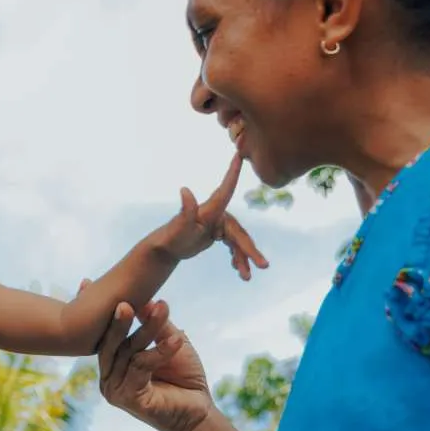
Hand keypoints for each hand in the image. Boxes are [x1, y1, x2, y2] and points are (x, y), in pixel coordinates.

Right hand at [95, 301, 214, 430]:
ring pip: (128, 352)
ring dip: (148, 329)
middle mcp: (107, 377)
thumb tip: (144, 300)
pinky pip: (141, 367)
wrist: (200, 414)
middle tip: (125, 300)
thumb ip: (155, 325)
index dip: (100, 313)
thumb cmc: (184, 378)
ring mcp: (114, 389)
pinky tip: (178, 340)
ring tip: (163, 308)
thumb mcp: (171, 342)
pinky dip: (160, 351)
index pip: (104, 334)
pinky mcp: (127, 398)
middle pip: (110, 343)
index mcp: (112, 363)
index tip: (89, 284)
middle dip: (120, 320)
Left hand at [158, 153, 267, 279]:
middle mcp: (218, 215)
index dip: (233, 171)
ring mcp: (219, 225)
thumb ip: (185, 210)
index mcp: (211, 210)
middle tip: (263, 266)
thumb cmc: (171, 236)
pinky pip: (233, 246)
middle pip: (240, 232)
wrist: (166, 248)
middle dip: (250, 250)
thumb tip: (184, 189)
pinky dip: (237, 258)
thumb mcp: (179, 227)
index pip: (226, 188)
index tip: (239, 153)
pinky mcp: (218, 234)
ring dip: (244, 259)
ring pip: (238, 242)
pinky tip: (238, 271)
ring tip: (246, 277)